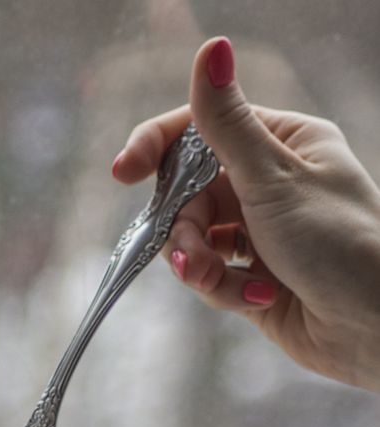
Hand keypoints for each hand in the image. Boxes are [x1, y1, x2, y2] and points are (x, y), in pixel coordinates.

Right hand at [112, 37, 379, 392]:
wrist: (376, 326)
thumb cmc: (342, 245)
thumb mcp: (275, 178)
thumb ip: (228, 124)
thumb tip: (211, 49)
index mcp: (281, 143)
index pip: (200, 132)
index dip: (156, 148)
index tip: (124, 173)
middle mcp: (269, 185)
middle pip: (188, 196)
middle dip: (184, 231)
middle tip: (192, 259)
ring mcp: (262, 234)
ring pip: (196, 243)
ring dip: (202, 268)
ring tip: (219, 284)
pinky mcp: (256, 280)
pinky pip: (214, 280)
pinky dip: (227, 292)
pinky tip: (260, 299)